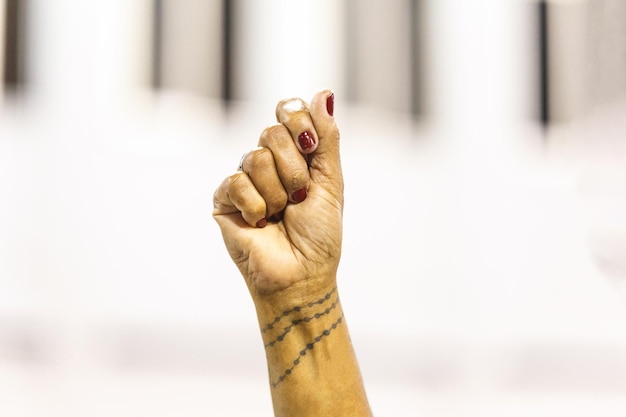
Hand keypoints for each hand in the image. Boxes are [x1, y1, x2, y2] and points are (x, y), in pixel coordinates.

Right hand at [213, 90, 341, 297]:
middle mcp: (268, 161)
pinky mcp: (225, 199)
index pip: (288, 111)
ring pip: (255, 157)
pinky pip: (236, 182)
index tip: (310, 145)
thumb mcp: (330, 182)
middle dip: (294, 170)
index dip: (298, 121)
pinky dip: (256, 207)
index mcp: (295, 154)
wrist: (302, 273)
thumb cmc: (319, 233)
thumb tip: (325, 93)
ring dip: (277, 192)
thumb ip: (326, 138)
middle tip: (299, 198)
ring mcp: (245, 179)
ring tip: (281, 214)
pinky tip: (260, 224)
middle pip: (272, 132)